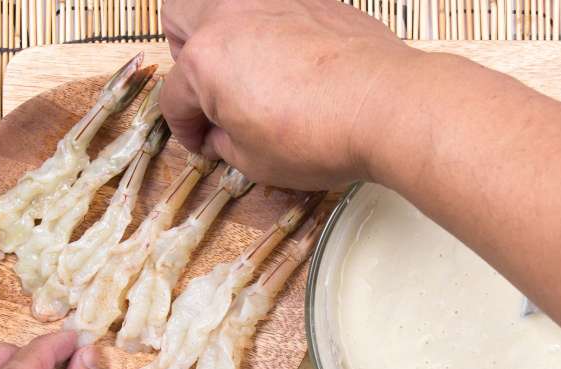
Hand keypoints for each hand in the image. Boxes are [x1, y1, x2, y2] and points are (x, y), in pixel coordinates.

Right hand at [160, 0, 419, 189]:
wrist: (384, 105)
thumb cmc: (319, 136)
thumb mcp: (257, 162)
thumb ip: (226, 144)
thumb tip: (221, 134)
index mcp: (206, 61)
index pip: (176, 98)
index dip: (186, 129)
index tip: (204, 142)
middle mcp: (231, 15)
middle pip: (180, 17)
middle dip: (186, 54)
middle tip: (213, 89)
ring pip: (226, 1)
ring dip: (225, 31)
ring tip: (249, 67)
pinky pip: (276, 6)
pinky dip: (272, 28)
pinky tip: (294, 60)